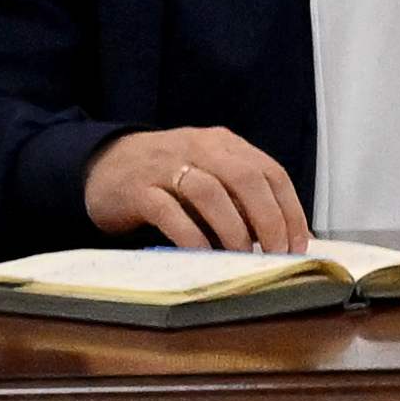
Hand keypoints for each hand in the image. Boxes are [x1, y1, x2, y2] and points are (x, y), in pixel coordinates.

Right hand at [85, 126, 311, 254]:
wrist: (101, 165)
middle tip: (276, 253)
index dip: (290, 209)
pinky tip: (204, 254)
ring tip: (243, 256)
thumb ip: (241, 198)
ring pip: (211, 193)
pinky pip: (169, 211)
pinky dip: (192, 235)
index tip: (298, 243)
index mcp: (224, 144)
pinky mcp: (137, 189)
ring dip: (233, 229)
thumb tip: (283, 236)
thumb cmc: (166, 177)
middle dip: (269, 220)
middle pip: (247, 179)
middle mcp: (199, 147)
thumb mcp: (209, 176)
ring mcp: (166, 166)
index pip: (270, 172)